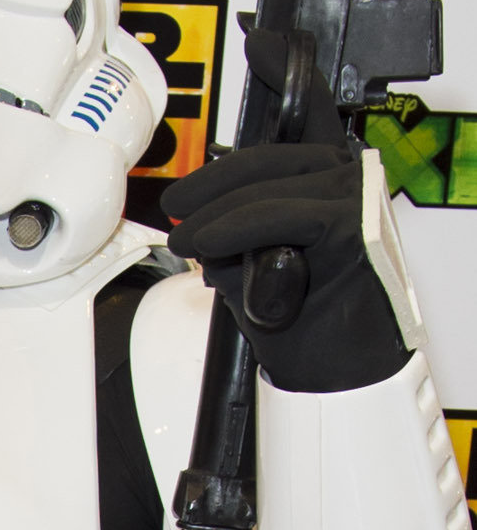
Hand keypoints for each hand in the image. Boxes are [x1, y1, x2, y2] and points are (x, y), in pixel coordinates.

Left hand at [162, 142, 405, 395]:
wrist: (348, 373)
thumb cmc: (315, 323)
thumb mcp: (267, 264)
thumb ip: (245, 232)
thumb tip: (199, 222)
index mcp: (334, 182)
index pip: (271, 156)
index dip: (222, 168)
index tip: (184, 191)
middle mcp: (351, 180)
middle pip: (265, 164)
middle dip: (207, 191)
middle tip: (174, 218)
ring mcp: (356, 198)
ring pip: (266, 189)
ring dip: (212, 217)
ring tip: (185, 242)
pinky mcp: (352, 225)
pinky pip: (278, 216)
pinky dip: (236, 228)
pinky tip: (209, 245)